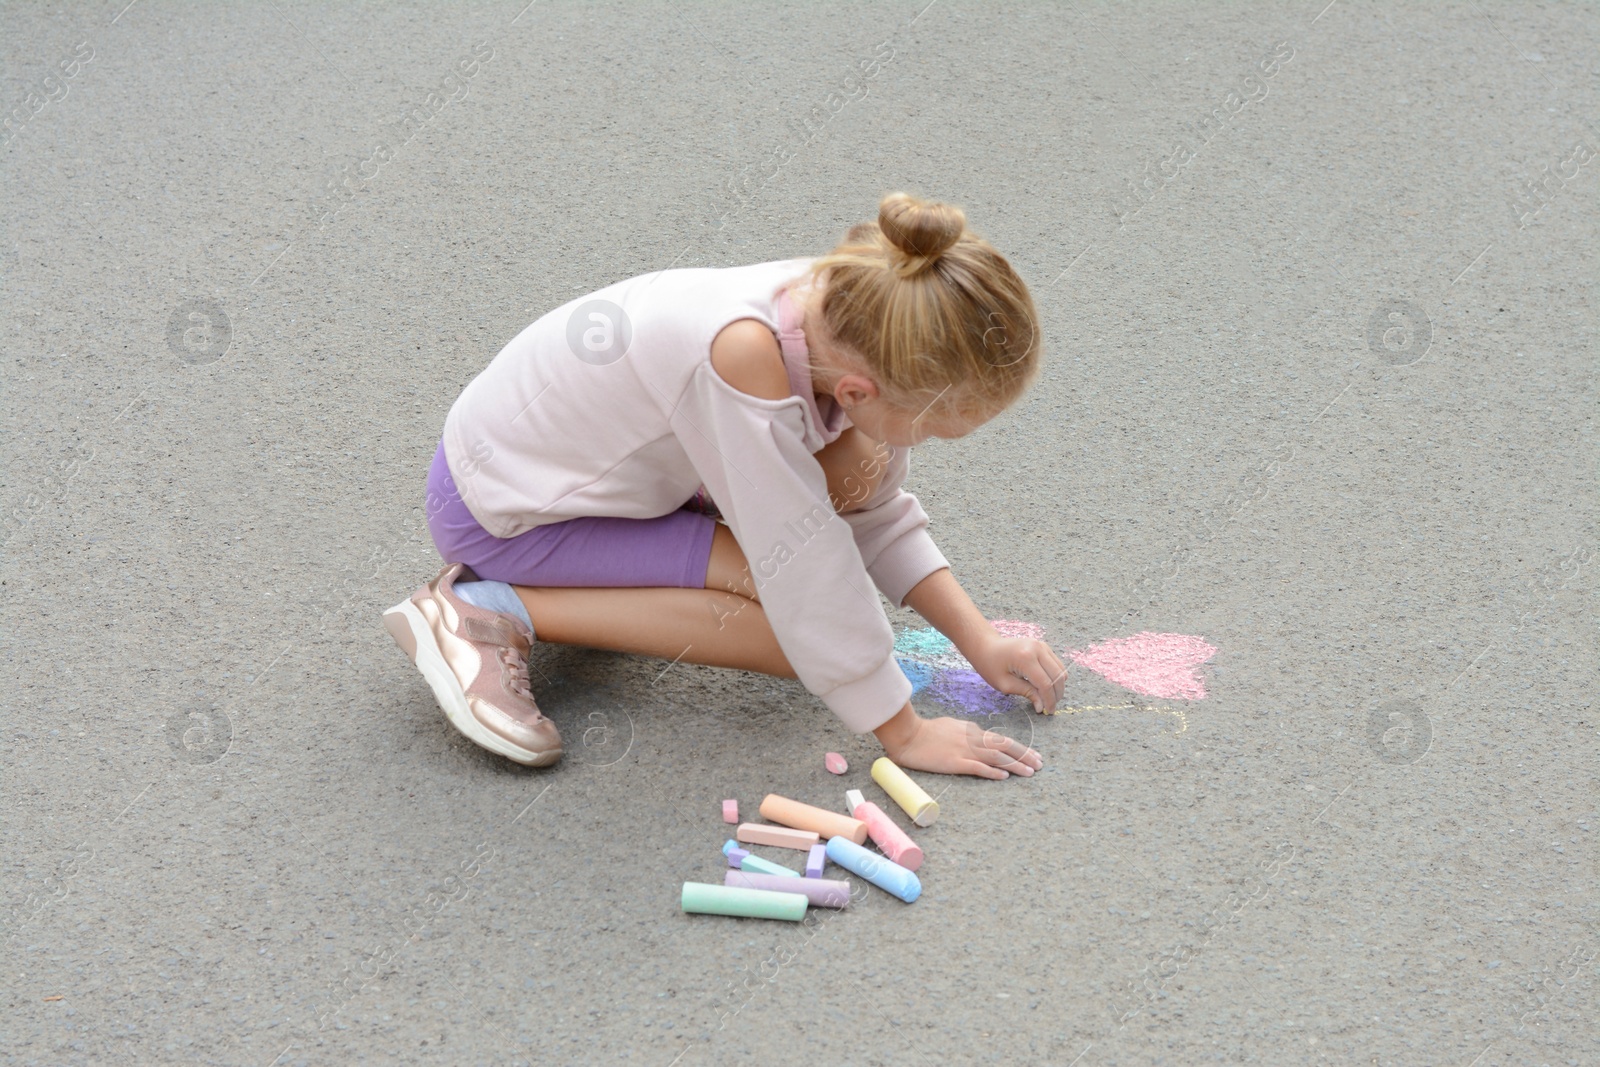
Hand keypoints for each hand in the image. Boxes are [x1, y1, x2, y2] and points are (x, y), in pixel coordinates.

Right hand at [874, 704, 1042, 779]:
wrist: (907, 735)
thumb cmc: (925, 731)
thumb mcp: (951, 725)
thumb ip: (967, 731)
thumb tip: (979, 734)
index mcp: (972, 730)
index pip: (1001, 739)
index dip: (1020, 748)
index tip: (1033, 755)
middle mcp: (972, 739)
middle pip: (1004, 747)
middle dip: (1025, 755)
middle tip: (1040, 764)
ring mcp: (964, 750)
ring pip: (996, 757)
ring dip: (1016, 765)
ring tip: (1031, 772)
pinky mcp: (955, 762)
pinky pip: (977, 767)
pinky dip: (992, 771)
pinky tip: (1004, 776)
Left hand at [965, 633, 1067, 712]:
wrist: (986, 646)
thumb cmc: (990, 665)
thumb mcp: (1005, 684)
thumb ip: (1027, 693)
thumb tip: (1042, 707)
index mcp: (1026, 658)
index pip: (1045, 683)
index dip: (1049, 700)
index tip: (1048, 712)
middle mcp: (1037, 649)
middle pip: (1058, 676)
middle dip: (1057, 694)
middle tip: (1050, 707)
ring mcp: (1042, 645)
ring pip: (1061, 670)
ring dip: (1058, 686)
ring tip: (1049, 697)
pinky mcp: (1043, 646)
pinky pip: (1056, 664)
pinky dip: (1055, 676)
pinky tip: (1046, 686)